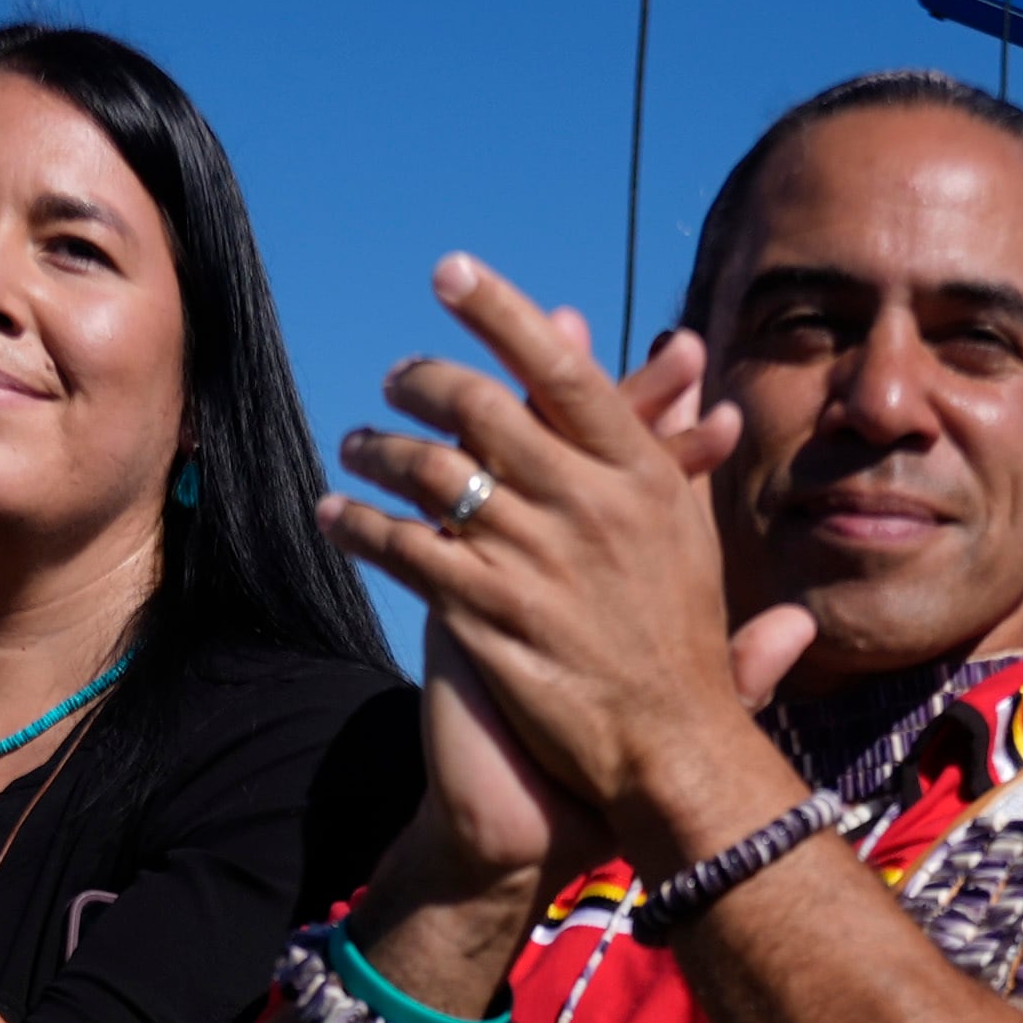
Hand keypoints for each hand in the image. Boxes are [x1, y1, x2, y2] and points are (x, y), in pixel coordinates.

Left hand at [325, 261, 816, 858]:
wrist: (670, 750)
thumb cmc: (681, 640)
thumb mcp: (689, 528)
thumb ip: (668, 442)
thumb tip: (678, 359)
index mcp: (640, 477)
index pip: (562, 370)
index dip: (500, 313)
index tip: (449, 273)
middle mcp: (587, 510)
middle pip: (483, 412)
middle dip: (423, 381)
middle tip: (396, 377)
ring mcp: (535, 565)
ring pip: (433, 477)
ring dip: (380, 450)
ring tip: (356, 444)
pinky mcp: (489, 620)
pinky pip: (406, 554)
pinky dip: (360, 526)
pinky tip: (333, 515)